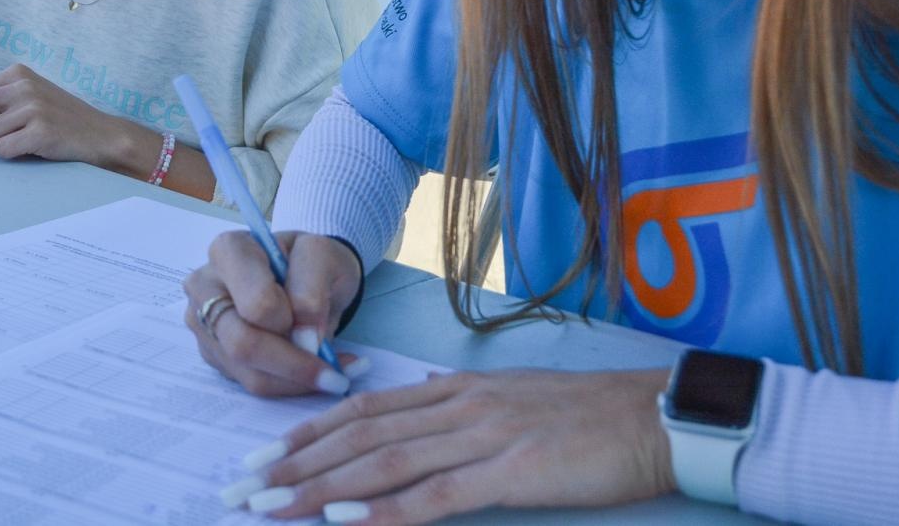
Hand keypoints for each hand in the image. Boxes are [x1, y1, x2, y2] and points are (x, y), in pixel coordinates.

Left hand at [0, 63, 115, 163]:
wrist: (101, 135)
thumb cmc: (61, 120)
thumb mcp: (29, 103)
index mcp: (17, 74)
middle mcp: (23, 86)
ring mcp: (32, 107)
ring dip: (0, 144)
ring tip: (26, 140)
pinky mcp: (40, 131)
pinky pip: (3, 150)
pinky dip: (13, 154)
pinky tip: (34, 148)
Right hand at [183, 231, 362, 397]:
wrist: (308, 276)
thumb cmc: (312, 260)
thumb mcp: (324, 256)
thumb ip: (312, 287)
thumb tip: (304, 339)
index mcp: (229, 251)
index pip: (254, 302)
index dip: (287, 319)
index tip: (312, 319)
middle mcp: (206, 288)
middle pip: (242, 343)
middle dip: (293, 363)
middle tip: (335, 374)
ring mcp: (206, 325)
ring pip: (248, 371)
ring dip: (296, 381)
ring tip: (335, 373)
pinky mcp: (216, 355)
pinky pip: (251, 382)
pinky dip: (289, 385)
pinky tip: (316, 372)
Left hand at [235, 367, 674, 523]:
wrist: (656, 417)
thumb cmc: (591, 417)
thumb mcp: (514, 399)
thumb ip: (462, 406)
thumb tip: (420, 405)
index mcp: (457, 388)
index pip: (364, 408)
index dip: (309, 432)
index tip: (263, 455)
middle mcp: (458, 405)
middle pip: (359, 435)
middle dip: (295, 464)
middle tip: (241, 490)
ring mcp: (483, 435)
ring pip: (383, 463)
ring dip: (320, 490)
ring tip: (271, 509)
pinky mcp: (512, 470)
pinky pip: (436, 495)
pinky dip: (385, 511)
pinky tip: (344, 524)